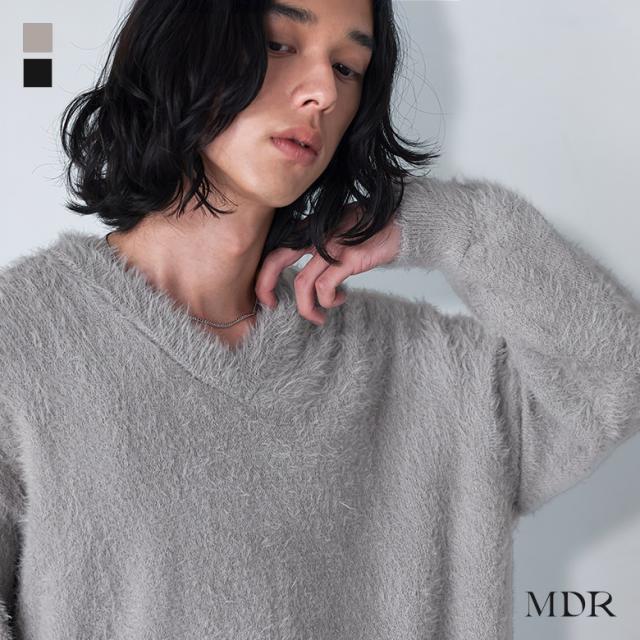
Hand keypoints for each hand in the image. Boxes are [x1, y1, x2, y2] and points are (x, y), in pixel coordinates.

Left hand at [255, 204, 401, 325]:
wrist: (401, 223)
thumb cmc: (370, 229)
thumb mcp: (338, 228)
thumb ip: (319, 241)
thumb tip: (307, 268)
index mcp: (311, 228)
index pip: (277, 247)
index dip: (265, 271)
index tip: (268, 292)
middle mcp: (316, 235)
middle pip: (276, 259)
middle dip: (266, 287)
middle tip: (271, 305)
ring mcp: (331, 246)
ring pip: (302, 284)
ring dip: (307, 307)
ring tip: (318, 316)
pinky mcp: (347, 258)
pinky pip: (325, 287)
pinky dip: (327, 301)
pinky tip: (339, 300)